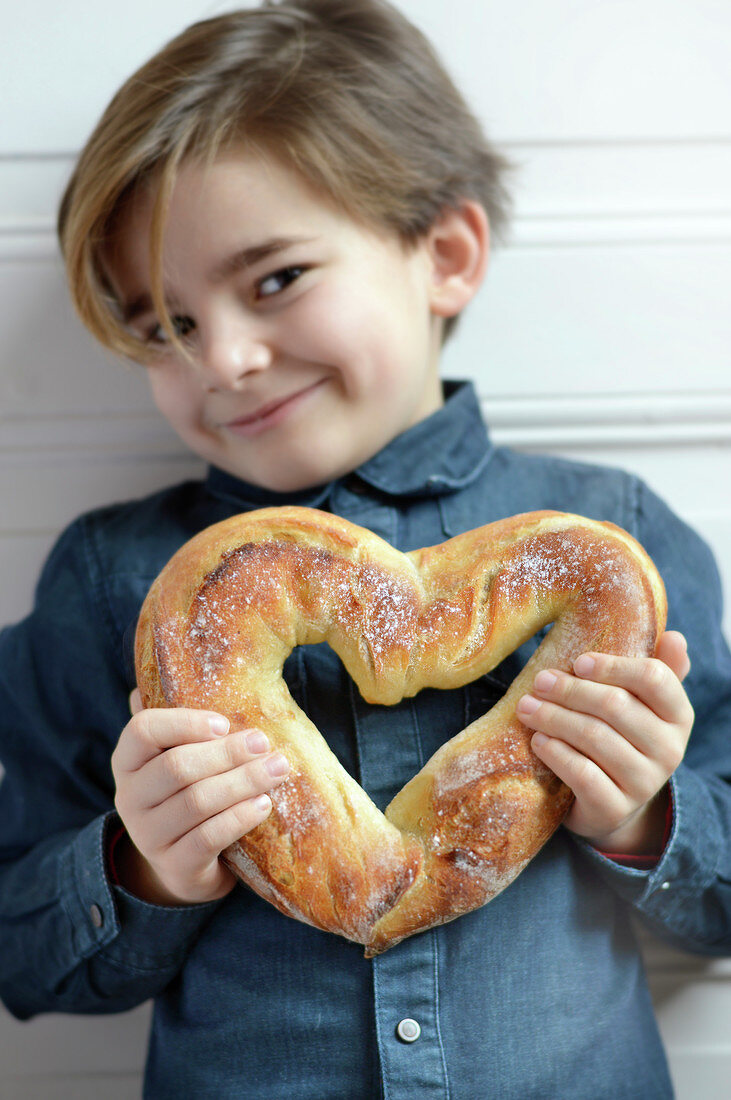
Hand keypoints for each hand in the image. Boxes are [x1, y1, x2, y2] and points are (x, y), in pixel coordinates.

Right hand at [111, 690, 289, 904]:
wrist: (183, 863)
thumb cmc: (187, 791)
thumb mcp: (176, 755)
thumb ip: (179, 719)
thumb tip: (188, 665)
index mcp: (128, 760)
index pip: (143, 731)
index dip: (184, 723)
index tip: (224, 722)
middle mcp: (131, 797)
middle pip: (178, 768)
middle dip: (228, 754)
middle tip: (265, 744)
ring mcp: (149, 835)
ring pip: (197, 803)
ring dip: (243, 782)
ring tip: (278, 769)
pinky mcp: (175, 866)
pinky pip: (208, 838)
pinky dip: (239, 818)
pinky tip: (264, 804)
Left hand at [516, 631, 693, 854]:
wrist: (612, 803)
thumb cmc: (622, 737)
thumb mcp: (641, 705)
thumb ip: (655, 671)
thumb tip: (675, 636)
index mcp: (679, 715)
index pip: (655, 678)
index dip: (613, 666)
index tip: (578, 662)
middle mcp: (670, 750)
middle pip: (615, 706)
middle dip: (570, 690)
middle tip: (539, 682)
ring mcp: (644, 783)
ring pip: (594, 738)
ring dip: (554, 718)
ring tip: (527, 707)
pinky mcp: (615, 809)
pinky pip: (582, 774)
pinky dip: (556, 753)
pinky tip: (538, 740)